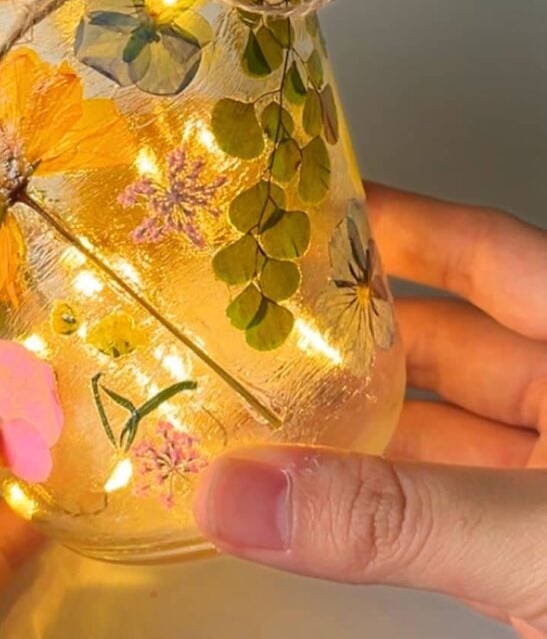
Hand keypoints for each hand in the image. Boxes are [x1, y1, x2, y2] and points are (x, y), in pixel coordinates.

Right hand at [195, 184, 546, 637]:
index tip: (303, 205)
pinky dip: (378, 498)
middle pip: (440, 336)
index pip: (478, 249)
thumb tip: (243, 494)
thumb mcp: (537, 533)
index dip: (394, 222)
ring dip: (349, 423)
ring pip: (433, 426)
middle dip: (344, 326)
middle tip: (248, 308)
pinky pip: (441, 503)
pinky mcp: (535, 554)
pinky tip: (312, 497)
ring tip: (253, 403)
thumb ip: (398, 512)